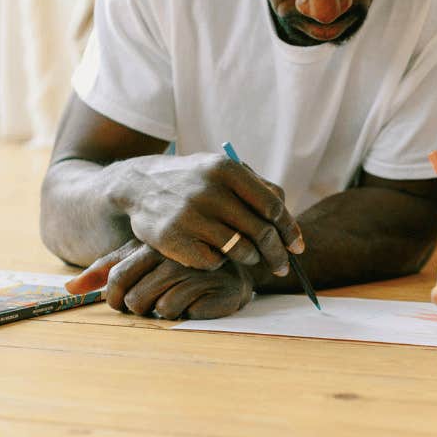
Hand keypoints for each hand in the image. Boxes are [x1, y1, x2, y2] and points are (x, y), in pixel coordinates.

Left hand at [65, 238, 253, 318]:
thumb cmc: (178, 265)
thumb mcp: (139, 262)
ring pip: (154, 306)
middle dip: (137, 308)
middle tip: (152, 302)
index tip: (123, 301)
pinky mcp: (212, 287)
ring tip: (173, 300)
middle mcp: (173, 254)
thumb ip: (105, 271)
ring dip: (160, 311)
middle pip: (132, 297)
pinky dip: (181, 313)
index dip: (114, 297)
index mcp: (152, 244)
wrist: (229, 268)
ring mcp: (194, 269)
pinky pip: (178, 311)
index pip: (116, 277)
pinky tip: (192, 303)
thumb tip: (69, 289)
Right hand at [120, 151, 303, 275]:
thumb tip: (288, 217)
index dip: (289, 230)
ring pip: (240, 250)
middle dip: (277, 254)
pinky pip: (213, 262)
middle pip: (261, 232)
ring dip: (249, 257)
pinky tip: (213, 252)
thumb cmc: (193, 180)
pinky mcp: (173, 239)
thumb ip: (257, 187)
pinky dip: (218, 262)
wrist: (139, 184)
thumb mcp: (222, 171)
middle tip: (282, 266)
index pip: (272, 207)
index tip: (297, 247)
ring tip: (247, 255)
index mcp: (226, 169)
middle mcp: (209, 190)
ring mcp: (189, 215)